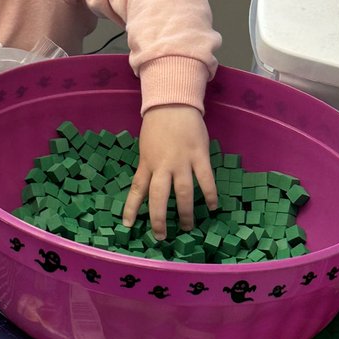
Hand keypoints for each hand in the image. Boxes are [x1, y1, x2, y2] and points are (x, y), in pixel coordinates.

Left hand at [122, 105, 218, 238]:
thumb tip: (149, 187)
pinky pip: (206, 179)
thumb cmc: (157, 125)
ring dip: (185, 212)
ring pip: (183, 192)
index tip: (126, 225)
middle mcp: (163, 165)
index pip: (137, 190)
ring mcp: (182, 161)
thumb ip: (149, 166)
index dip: (131, 209)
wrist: (173, 102)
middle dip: (159, 219)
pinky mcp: (199, 155)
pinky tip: (212, 207)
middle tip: (161, 236)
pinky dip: (209, 194)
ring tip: (187, 228)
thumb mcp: (146, 147)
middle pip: (159, 197)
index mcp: (147, 163)